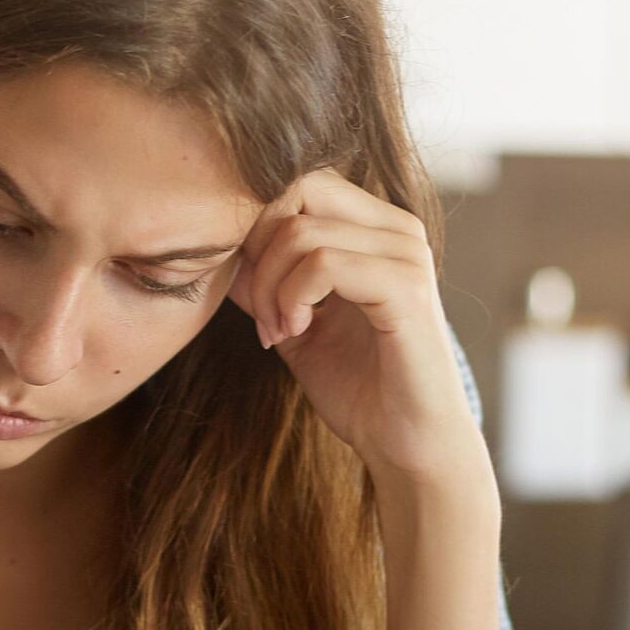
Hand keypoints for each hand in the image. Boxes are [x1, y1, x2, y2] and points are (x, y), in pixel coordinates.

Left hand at [227, 168, 483, 482]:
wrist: (407, 445)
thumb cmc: (359, 389)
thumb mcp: (293, 325)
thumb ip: (263, 283)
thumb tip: (222, 250)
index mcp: (376, 230)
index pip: (300, 184)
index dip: (259, 229)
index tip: (254, 295)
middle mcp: (398, 230)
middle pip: (299, 190)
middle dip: (260, 250)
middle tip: (262, 313)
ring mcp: (406, 254)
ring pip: (302, 231)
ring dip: (271, 286)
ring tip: (280, 331)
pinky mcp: (406, 287)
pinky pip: (324, 262)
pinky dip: (293, 298)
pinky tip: (298, 332)